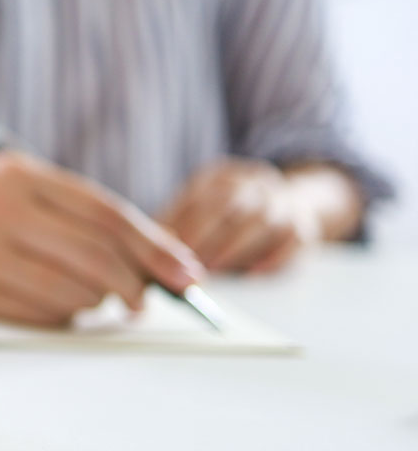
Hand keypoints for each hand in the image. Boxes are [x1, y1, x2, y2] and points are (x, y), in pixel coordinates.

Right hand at [0, 152, 204, 325]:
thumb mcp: (6, 184)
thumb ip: (66, 212)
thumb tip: (143, 259)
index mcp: (19, 173)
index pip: (106, 213)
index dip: (154, 246)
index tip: (186, 273)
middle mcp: (2, 208)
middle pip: (98, 255)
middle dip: (135, 284)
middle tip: (145, 301)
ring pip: (74, 290)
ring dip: (95, 304)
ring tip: (90, 300)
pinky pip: (40, 313)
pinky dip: (62, 317)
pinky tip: (58, 309)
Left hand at [162, 159, 323, 272]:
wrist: (292, 201)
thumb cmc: (227, 217)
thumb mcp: (198, 209)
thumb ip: (175, 227)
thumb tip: (144, 255)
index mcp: (221, 175)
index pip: (199, 195)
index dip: (180, 223)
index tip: (160, 249)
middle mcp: (254, 183)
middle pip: (229, 203)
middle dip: (203, 235)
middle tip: (180, 264)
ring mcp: (283, 202)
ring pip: (262, 220)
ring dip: (233, 248)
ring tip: (209, 270)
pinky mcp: (305, 227)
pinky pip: (294, 240)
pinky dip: (273, 257)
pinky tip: (251, 275)